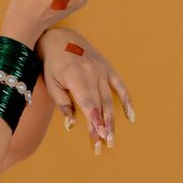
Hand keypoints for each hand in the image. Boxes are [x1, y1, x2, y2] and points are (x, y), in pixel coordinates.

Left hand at [36, 25, 133, 154]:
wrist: (61, 38)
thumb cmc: (53, 65)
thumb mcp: (51, 84)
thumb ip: (63, 104)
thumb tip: (71, 125)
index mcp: (76, 77)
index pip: (87, 102)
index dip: (94, 119)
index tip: (99, 134)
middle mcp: (92, 73)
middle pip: (99, 105)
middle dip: (102, 126)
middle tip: (104, 144)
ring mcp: (102, 71)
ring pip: (109, 100)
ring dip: (111, 120)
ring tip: (111, 138)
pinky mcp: (108, 69)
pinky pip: (121, 87)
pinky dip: (127, 101)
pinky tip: (131, 117)